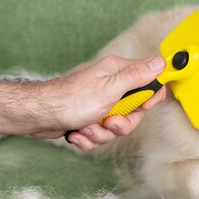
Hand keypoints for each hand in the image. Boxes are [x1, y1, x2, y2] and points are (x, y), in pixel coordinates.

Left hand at [32, 55, 167, 150]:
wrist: (37, 116)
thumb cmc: (70, 100)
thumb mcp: (110, 88)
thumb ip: (138, 76)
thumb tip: (161, 61)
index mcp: (117, 72)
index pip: (149, 80)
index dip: (150, 97)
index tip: (143, 105)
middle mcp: (111, 86)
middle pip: (135, 110)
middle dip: (121, 123)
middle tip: (109, 121)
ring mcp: (100, 103)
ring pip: (117, 126)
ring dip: (102, 133)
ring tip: (86, 127)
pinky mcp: (89, 118)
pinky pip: (101, 133)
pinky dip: (89, 137)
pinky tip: (77, 132)